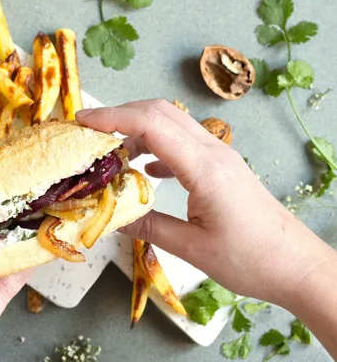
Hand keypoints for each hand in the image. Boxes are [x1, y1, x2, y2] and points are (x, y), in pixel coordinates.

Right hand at [76, 100, 336, 306]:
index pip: (151, 124)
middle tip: (88, 132)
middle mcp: (212, 151)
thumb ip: (148, 227)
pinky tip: (144, 169)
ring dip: (138, 128)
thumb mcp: (191, 249)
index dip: (113, 117)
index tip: (81, 122)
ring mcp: (219, 156)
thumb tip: (109, 218)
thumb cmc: (250, 259)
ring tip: (110, 152)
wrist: (296, 265)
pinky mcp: (222, 166)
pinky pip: (182, 142)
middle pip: (160, 112)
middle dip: (120, 114)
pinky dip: (156, 145)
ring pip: (172, 123)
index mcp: (204, 167)